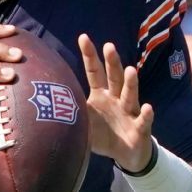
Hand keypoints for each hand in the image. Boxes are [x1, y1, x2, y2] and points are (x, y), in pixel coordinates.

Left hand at [79, 34, 153, 171]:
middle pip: (114, 77)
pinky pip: (143, 120)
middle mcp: (116, 99)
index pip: (94, 72)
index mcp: (101, 95)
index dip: (90, 56)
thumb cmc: (104, 135)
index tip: (83, 37)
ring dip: (130, 83)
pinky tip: (148, 108)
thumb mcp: (85, 123)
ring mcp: (130, 111)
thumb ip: (71, 113)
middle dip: (112, 62)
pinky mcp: (140, 127)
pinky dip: (146, 115)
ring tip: (130, 70)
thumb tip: (43, 106)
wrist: (127, 154)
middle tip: (108, 46)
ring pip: (130, 95)